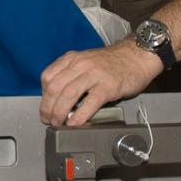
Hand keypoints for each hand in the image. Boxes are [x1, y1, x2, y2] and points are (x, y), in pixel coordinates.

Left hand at [39, 37, 162, 126]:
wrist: (137, 56)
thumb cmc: (112, 62)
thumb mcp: (86, 61)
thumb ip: (71, 74)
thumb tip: (58, 97)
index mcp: (72, 59)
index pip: (48, 76)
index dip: (43, 95)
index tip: (45, 106)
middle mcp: (80, 65)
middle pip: (54, 88)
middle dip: (47, 107)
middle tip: (47, 119)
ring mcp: (94, 75)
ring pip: (68, 95)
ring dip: (59, 113)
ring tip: (58, 123)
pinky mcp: (108, 86)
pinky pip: (89, 103)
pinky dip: (79, 116)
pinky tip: (75, 123)